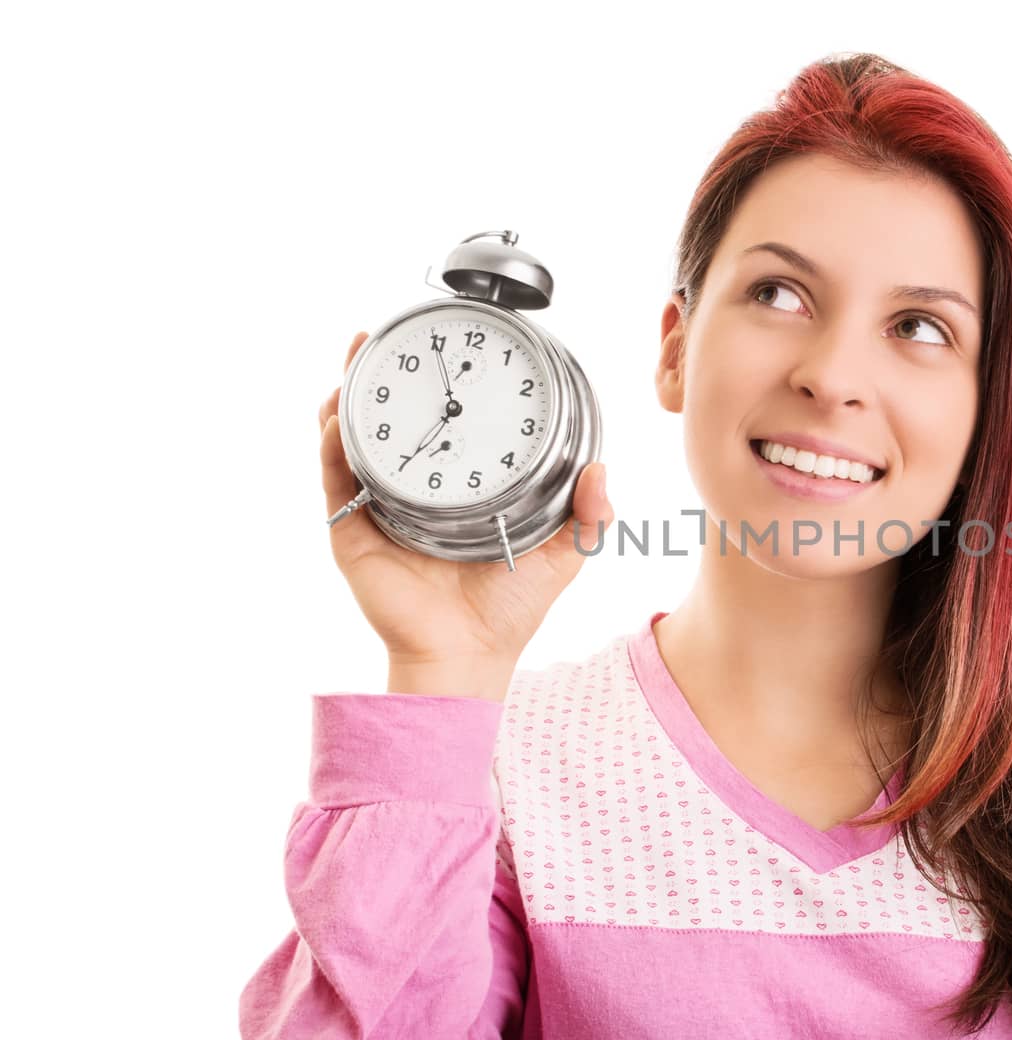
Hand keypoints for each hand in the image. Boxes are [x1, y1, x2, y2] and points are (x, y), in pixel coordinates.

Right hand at [318, 331, 613, 667]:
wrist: (468, 654)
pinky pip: (337, 480)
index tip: (446, 347)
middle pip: (391, 421)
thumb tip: (601, 469)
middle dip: (380, 377)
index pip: (447, 426)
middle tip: (380, 338)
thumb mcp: (562, 553)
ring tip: (354, 364)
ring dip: (348, 397)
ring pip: (354, 440)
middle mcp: (415, 491)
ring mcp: (379, 508)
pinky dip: (334, 445)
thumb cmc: (512, 608)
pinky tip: (340, 418)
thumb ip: (587, 514)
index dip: (442, 387)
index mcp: (459, 489)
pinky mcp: (353, 531)